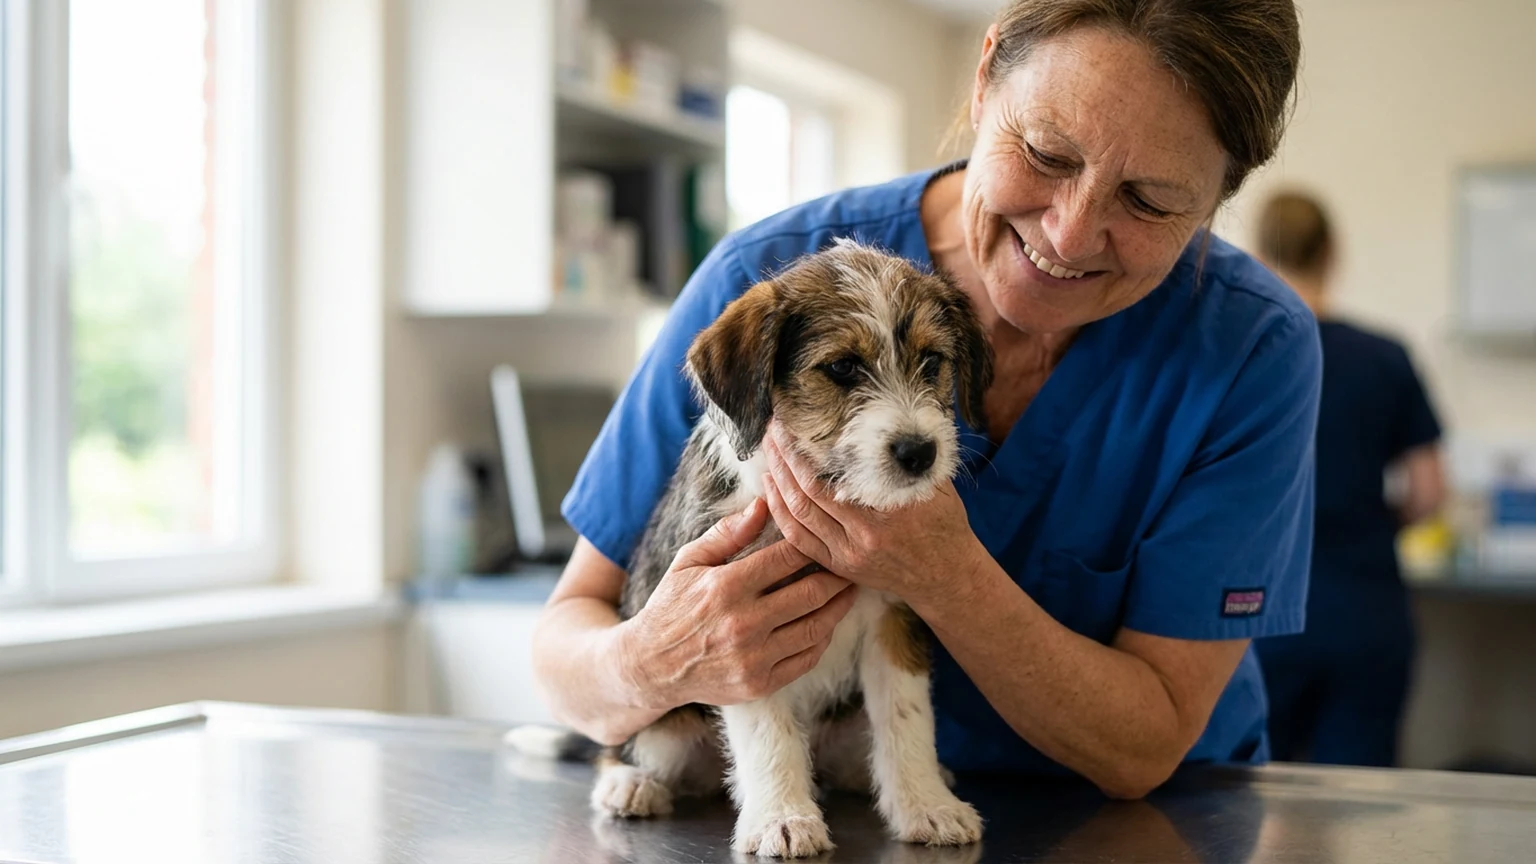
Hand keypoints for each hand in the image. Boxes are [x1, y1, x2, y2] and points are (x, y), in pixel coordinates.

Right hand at [620, 498, 858, 708]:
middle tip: (850, 563)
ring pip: (816, 627)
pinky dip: (822, 638)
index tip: (825, 535)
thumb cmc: (671, 606)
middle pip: (811, 592)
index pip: (787, 557)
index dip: (812, 543)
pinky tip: (827, 622)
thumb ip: (728, 533)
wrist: (650, 666)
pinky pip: (806, 659)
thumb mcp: (689, 561)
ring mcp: (753, 658)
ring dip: (839, 606)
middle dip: (837, 574)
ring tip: (849, 590)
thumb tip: (764, 504)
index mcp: (726, 587)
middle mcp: (743, 623)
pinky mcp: (760, 684)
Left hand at [761, 423, 987, 608]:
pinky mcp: (839, 565)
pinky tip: (771, 486)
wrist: (946, 577)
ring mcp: (849, 553)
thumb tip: (899, 412)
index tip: (794, 419)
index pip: (836, 470)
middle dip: (785, 454)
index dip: (807, 445)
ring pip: (798, 512)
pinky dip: (780, 510)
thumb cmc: (944, 524)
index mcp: (891, 508)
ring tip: (768, 449)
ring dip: (777, 477)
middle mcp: (866, 533)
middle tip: (774, 427)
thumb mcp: (936, 483)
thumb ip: (912, 455)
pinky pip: (798, 537)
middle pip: (809, 488)